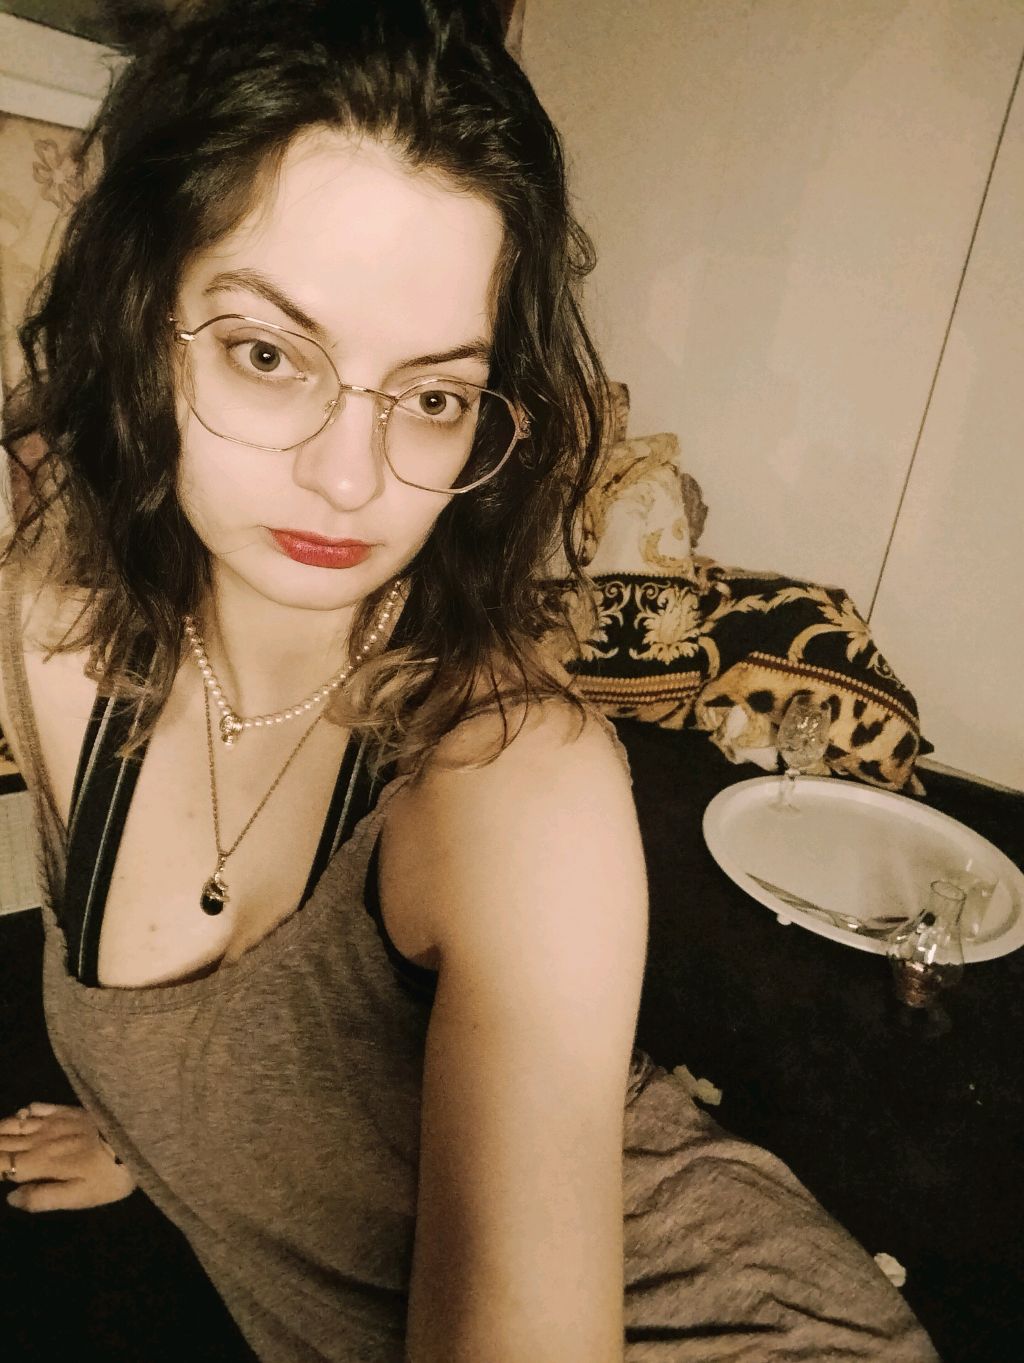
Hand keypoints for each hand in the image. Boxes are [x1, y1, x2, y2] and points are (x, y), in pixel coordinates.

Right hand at [0, 1102, 135, 1211]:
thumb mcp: (77, 1197)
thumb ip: (41, 1198)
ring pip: (15, 1122)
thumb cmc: (108, 1176)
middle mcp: (40, 1139)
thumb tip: (12, 1196)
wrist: (137, 1139)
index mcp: (40, 1163)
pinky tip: (20, 1116)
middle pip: (3, 1141)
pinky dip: (22, 1112)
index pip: (2, 1164)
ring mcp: (54, 1121)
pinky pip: (37, 1106)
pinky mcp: (67, 1110)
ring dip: (0, 1130)